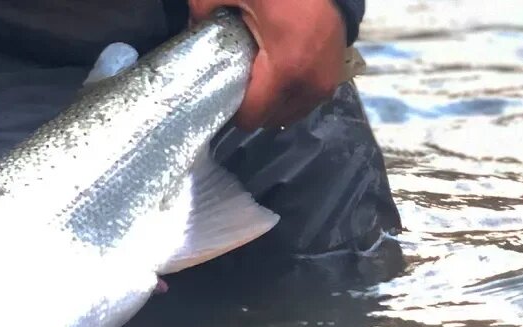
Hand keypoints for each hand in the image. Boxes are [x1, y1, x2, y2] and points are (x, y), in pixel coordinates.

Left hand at [189, 0, 346, 130]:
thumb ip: (205, 10)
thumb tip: (188, 30)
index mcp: (286, 71)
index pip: (251, 117)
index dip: (232, 108)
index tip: (221, 91)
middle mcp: (309, 85)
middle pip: (268, 120)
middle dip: (252, 106)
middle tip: (239, 81)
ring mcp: (325, 84)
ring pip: (287, 115)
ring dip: (271, 103)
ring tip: (260, 78)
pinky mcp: (334, 79)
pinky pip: (303, 102)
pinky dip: (288, 95)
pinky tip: (278, 74)